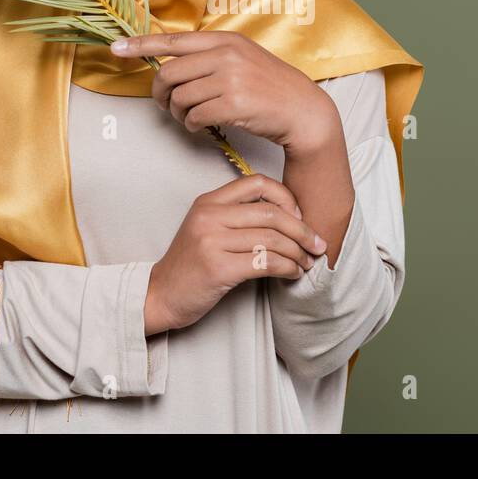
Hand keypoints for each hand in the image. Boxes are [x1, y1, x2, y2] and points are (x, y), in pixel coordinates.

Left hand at [112, 30, 340, 154]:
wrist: (301, 110)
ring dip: (179, 113)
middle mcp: (226, 54)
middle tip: (165, 104)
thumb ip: (210, 56)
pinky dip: (192, 126)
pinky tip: (203, 126)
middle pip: (169, 73)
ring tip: (192, 117)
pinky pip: (194, 117)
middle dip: (160, 94)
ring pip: (180, 98)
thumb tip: (170, 64)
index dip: (140, 45)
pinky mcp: (234, 104)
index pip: (173, 40)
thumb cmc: (269, 87)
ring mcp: (231, 78)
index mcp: (225, 39)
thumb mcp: (243, 58)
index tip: (116, 48)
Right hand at [144, 174, 326, 333]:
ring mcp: (212, 241)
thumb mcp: (208, 230)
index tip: (300, 218)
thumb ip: (238, 217)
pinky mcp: (218, 268)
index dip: (286, 198)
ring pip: (272, 239)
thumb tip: (289, 217)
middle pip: (271, 213)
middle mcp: (209, 216)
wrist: (160, 295)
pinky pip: (265, 262)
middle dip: (302, 230)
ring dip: (298, 253)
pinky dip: (287, 268)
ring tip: (307, 263)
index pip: (258, 183)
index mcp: (209, 201)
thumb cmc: (191, 265)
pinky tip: (293, 274)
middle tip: (317, 244)